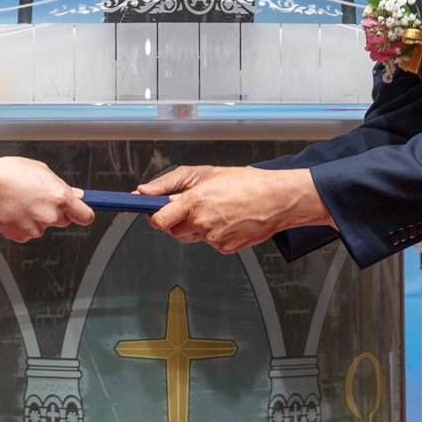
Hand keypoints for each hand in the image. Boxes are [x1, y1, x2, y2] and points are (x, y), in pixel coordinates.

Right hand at [0, 155, 94, 242]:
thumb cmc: (7, 173)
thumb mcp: (40, 170)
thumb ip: (60, 185)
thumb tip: (75, 194)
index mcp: (59, 197)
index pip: (84, 215)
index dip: (84, 213)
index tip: (82, 212)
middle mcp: (50, 216)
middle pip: (63, 220)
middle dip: (55, 212)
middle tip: (38, 198)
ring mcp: (35, 228)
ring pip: (42, 225)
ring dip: (36, 217)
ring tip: (20, 201)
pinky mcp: (20, 236)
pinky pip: (27, 231)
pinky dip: (21, 224)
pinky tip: (12, 210)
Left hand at [138, 165, 331, 253]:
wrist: (278, 199)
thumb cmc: (246, 183)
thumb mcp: (204, 173)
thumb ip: (169, 182)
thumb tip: (144, 191)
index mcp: (196, 200)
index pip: (159, 220)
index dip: (152, 216)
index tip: (148, 212)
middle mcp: (203, 221)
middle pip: (172, 230)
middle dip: (175, 220)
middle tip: (191, 205)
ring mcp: (214, 238)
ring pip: (190, 237)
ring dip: (194, 227)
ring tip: (213, 210)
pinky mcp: (225, 248)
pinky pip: (208, 243)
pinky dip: (212, 234)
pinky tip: (226, 220)